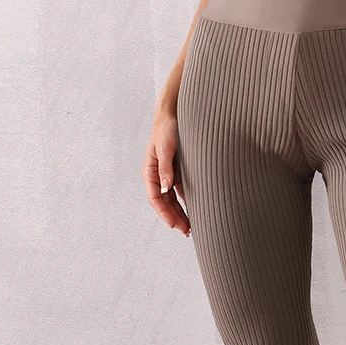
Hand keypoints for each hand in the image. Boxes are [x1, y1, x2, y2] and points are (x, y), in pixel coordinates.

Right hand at [142, 114, 190, 236]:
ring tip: (190, 227)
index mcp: (150, 171)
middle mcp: (157, 175)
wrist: (173, 113)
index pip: (155, 198)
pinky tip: (195, 209)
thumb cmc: (167, 128)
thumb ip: (165, 167)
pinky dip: (186, 201)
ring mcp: (167, 174)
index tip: (174, 224)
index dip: (164, 212)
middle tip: (187, 231)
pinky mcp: (177, 171)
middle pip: (165, 202)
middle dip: (174, 217)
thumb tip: (165, 188)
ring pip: (172, 199)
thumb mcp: (166, 147)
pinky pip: (180, 191)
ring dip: (180, 212)